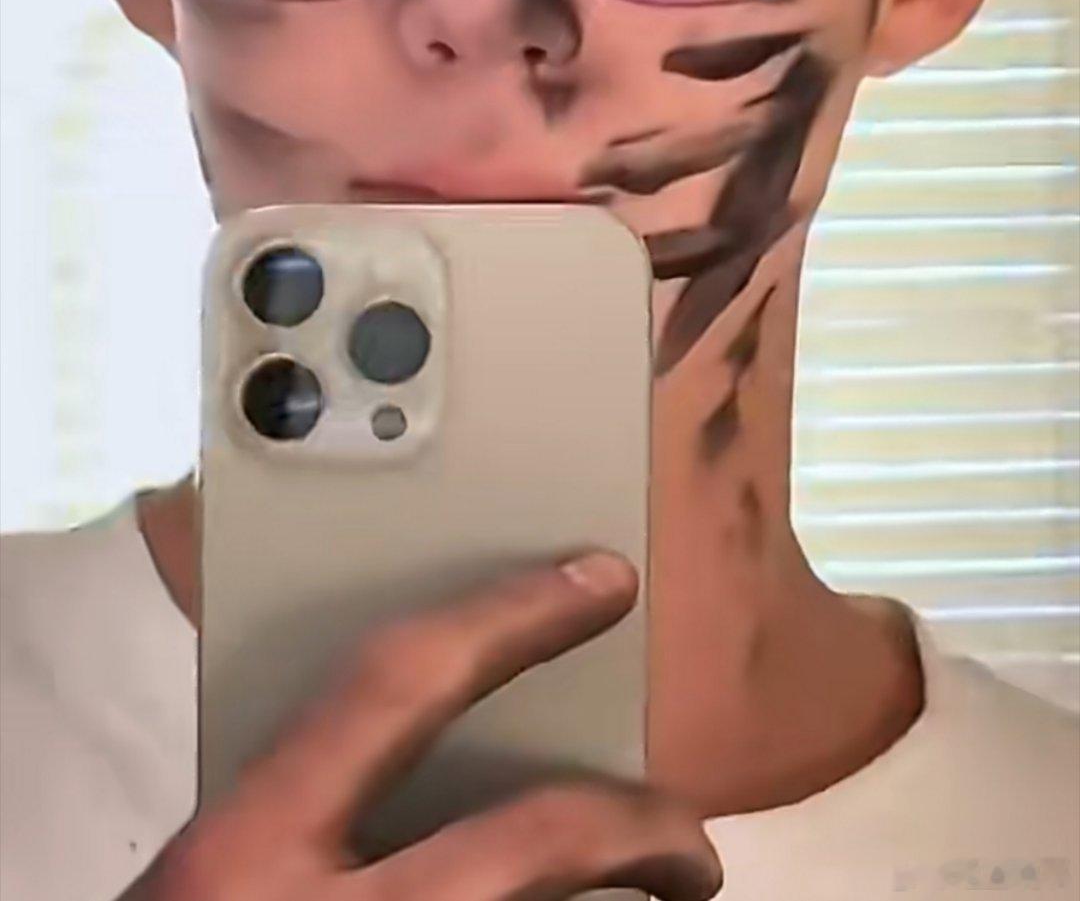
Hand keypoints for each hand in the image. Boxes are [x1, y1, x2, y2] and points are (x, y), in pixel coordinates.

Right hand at [121, 551, 722, 899]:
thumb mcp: (213, 871)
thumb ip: (306, 799)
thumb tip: (432, 737)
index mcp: (247, 849)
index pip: (399, 685)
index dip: (513, 617)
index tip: (604, 579)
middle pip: (537, 844)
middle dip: (640, 825)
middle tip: (688, 839)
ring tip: (670, 896)